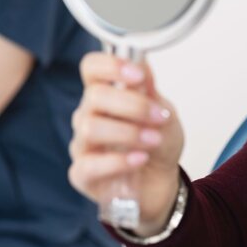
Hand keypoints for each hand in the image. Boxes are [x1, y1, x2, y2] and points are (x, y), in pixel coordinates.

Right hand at [69, 53, 183, 235]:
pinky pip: (89, 165)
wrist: (162, 182)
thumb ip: (150, 91)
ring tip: (153, 140)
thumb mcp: (165, 113)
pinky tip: (140, 159)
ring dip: (128, 133)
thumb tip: (141, 63)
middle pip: (94, 96)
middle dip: (132, 105)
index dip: (110, 66)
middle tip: (158, 117)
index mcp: (105, 93)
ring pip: (89, 128)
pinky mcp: (81, 175)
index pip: (91, 68)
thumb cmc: (159, 143)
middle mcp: (88, 115)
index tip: (137, 75)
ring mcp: (82, 145)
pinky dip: (118, 161)